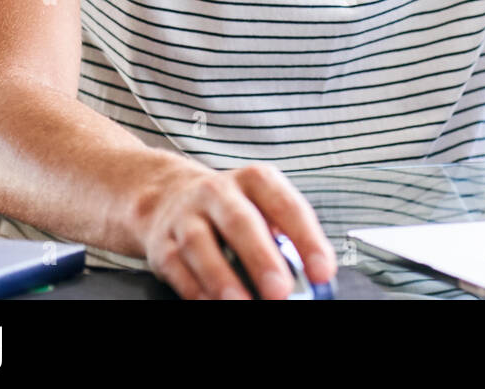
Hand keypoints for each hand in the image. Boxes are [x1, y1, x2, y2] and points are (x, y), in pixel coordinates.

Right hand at [138, 162, 335, 299]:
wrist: (167, 195)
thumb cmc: (230, 207)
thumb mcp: (261, 207)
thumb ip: (285, 239)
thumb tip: (308, 279)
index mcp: (255, 180)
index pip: (287, 206)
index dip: (307, 239)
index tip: (322, 271)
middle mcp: (218, 192)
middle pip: (240, 222)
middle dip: (262, 259)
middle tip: (281, 291)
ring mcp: (186, 216)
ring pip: (201, 245)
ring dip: (222, 278)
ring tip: (242, 303)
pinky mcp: (161, 243)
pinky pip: (176, 267)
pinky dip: (195, 289)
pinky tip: (211, 303)